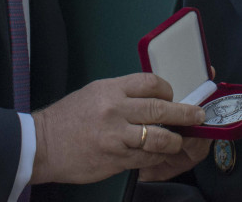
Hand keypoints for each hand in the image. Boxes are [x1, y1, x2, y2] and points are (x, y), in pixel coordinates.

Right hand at [30, 72, 205, 185]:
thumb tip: (151, 98)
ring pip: (159, 137)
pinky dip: (157, 157)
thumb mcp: (94, 93)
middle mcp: (115, 109)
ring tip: (178, 141)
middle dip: (185, 114)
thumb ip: (122, 94)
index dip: (168, 90)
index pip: (151, 83)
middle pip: (161, 109)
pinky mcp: (115, 159)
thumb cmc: (68, 118)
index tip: (174, 96)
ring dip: (174, 140)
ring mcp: (116, 136)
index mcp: (111, 89)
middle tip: (197, 116)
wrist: (43, 143)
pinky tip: (158, 156)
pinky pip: (146, 158)